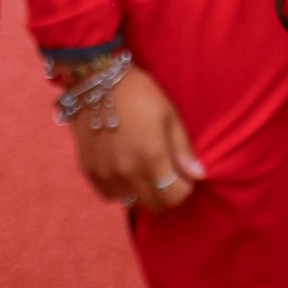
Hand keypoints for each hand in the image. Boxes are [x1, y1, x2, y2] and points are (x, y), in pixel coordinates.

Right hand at [66, 64, 204, 212]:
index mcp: (151, 158)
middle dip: (166, 196)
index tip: (184, 178)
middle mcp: (127, 172)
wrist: (96, 81)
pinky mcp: (89, 171)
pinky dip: (121, 190)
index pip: (173, 197)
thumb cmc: (140, 94)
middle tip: (168, 176)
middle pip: (153, 206)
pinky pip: (110, 195)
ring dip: (142, 193)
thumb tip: (198, 176)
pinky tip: (125, 170)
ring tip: (145, 171)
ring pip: (131, 203)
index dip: (184, 190)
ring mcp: (105, 174)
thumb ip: (183, 151)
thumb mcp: (169, 116)